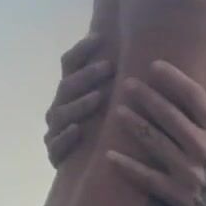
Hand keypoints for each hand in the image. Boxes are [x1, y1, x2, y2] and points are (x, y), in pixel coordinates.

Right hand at [44, 33, 113, 165]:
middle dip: (87, 75)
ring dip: (79, 104)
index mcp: (73, 88)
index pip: (70, 62)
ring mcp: (56, 130)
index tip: (100, 37)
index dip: (82, 49)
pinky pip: (55, 145)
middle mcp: (61, 105)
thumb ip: (124, 77)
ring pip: (60, 113)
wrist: (101, 168)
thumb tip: (151, 49)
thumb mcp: (119, 100)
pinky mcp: (55, 154)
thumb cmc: (116, 127)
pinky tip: (77, 130)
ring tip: (97, 98)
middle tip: (109, 67)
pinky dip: (65, 137)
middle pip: (67, 86)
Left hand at [108, 62, 205, 205]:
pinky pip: (147, 178)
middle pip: (167, 115)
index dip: (172, 79)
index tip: (155, 66)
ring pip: (153, 141)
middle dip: (146, 97)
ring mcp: (187, 172)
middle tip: (127, 83)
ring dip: (134, 124)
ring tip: (117, 111)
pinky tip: (109, 156)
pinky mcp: (178, 195)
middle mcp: (202, 147)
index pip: (194, 96)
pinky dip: (127, 166)